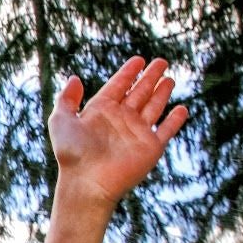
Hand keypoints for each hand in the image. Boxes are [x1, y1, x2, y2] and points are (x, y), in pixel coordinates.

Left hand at [48, 57, 186, 209]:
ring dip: (162, 93)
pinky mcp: (151, 148)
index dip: (128, 72)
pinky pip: (166, 130)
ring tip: (170, 79)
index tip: (138, 60)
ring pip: (154, 107)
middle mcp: (120, 120)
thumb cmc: (72, 153)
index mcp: (101, 111)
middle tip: (162, 61)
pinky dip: (175, 120)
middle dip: (150, 77)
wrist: (88, 182)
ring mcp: (137, 133)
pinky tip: (181, 109)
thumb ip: (67, 99)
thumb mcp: (61, 120)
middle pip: (139, 93)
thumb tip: (75, 78)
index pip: (118, 86)